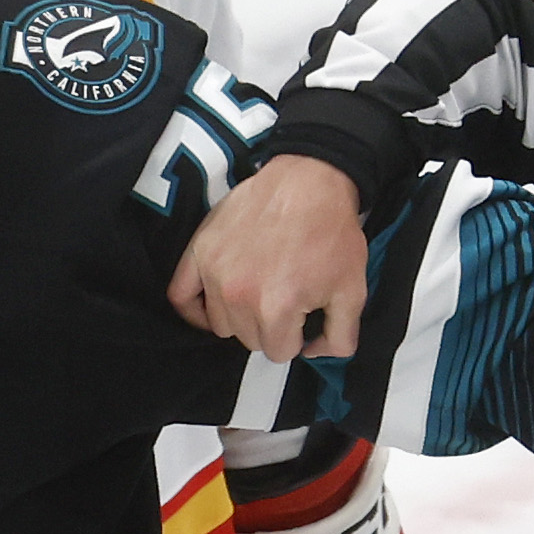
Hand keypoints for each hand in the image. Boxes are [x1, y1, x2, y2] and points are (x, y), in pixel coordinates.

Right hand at [171, 156, 369, 361]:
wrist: (309, 179)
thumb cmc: (331, 231)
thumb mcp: (353, 289)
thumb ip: (340, 338)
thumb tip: (314, 353)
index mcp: (276, 309)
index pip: (279, 352)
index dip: (296, 336)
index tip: (303, 314)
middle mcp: (239, 297)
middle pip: (249, 340)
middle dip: (270, 327)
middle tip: (285, 295)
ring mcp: (214, 273)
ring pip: (221, 325)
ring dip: (240, 316)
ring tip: (259, 289)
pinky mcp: (199, 252)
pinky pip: (180, 296)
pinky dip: (194, 308)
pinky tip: (214, 304)